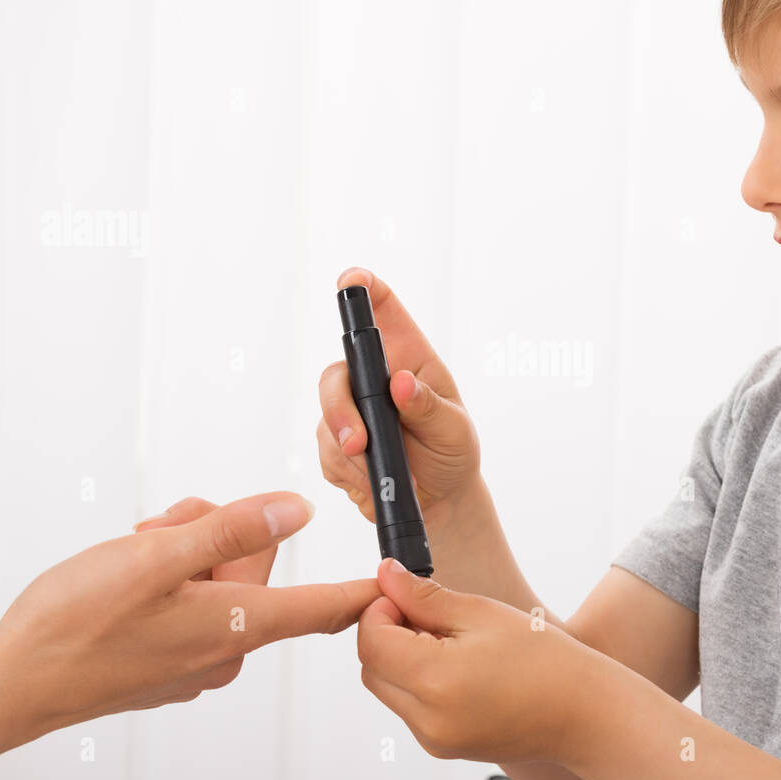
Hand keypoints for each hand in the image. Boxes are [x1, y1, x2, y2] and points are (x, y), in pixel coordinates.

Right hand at [0, 491, 380, 730]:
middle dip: (213, 536)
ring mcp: (196, 660)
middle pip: (252, 570)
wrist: (11, 682)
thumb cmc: (75, 624)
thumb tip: (295, 511)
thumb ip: (231, 529)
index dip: (362, 590)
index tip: (399, 583)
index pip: (321, 607)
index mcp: (237, 625)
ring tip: (135, 552)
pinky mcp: (169, 663)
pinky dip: (166, 581)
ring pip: (215, 580)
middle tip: (161, 532)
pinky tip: (125, 578)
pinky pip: (190, 605)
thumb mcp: (156, 557)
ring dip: (182, 553)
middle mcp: (226, 649)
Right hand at [318, 267, 481, 527]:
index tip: (353, 281)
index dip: (363, 287)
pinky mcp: (336, 443)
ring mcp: (351, 409)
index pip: (382, 309)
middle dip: (340, 409)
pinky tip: (373, 481)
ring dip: (350, 453)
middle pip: (336, 373)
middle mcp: (373, 377)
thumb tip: (401, 384)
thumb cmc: (452, 451)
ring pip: (326, 419)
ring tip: (383, 474)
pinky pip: (327, 453)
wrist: (439, 499)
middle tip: (359, 443)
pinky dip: (350, 473)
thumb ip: (429, 407)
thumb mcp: (454, 430)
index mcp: (407, 358)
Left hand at [355, 558, 599, 764]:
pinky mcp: (442, 746)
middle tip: (427, 614)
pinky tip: (458, 664)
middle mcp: (427, 719)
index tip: (403, 593)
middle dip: (387, 633)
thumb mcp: (482, 613)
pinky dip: (419, 681)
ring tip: (449, 640)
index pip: (371, 640)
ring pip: (388, 688)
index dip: (380, 608)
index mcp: (435, 681)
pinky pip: (410, 707)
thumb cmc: (545, 662)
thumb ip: (425, 596)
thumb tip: (387, 575)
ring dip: (402, 658)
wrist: (582, 712)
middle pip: (372, 667)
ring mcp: (433, 739)